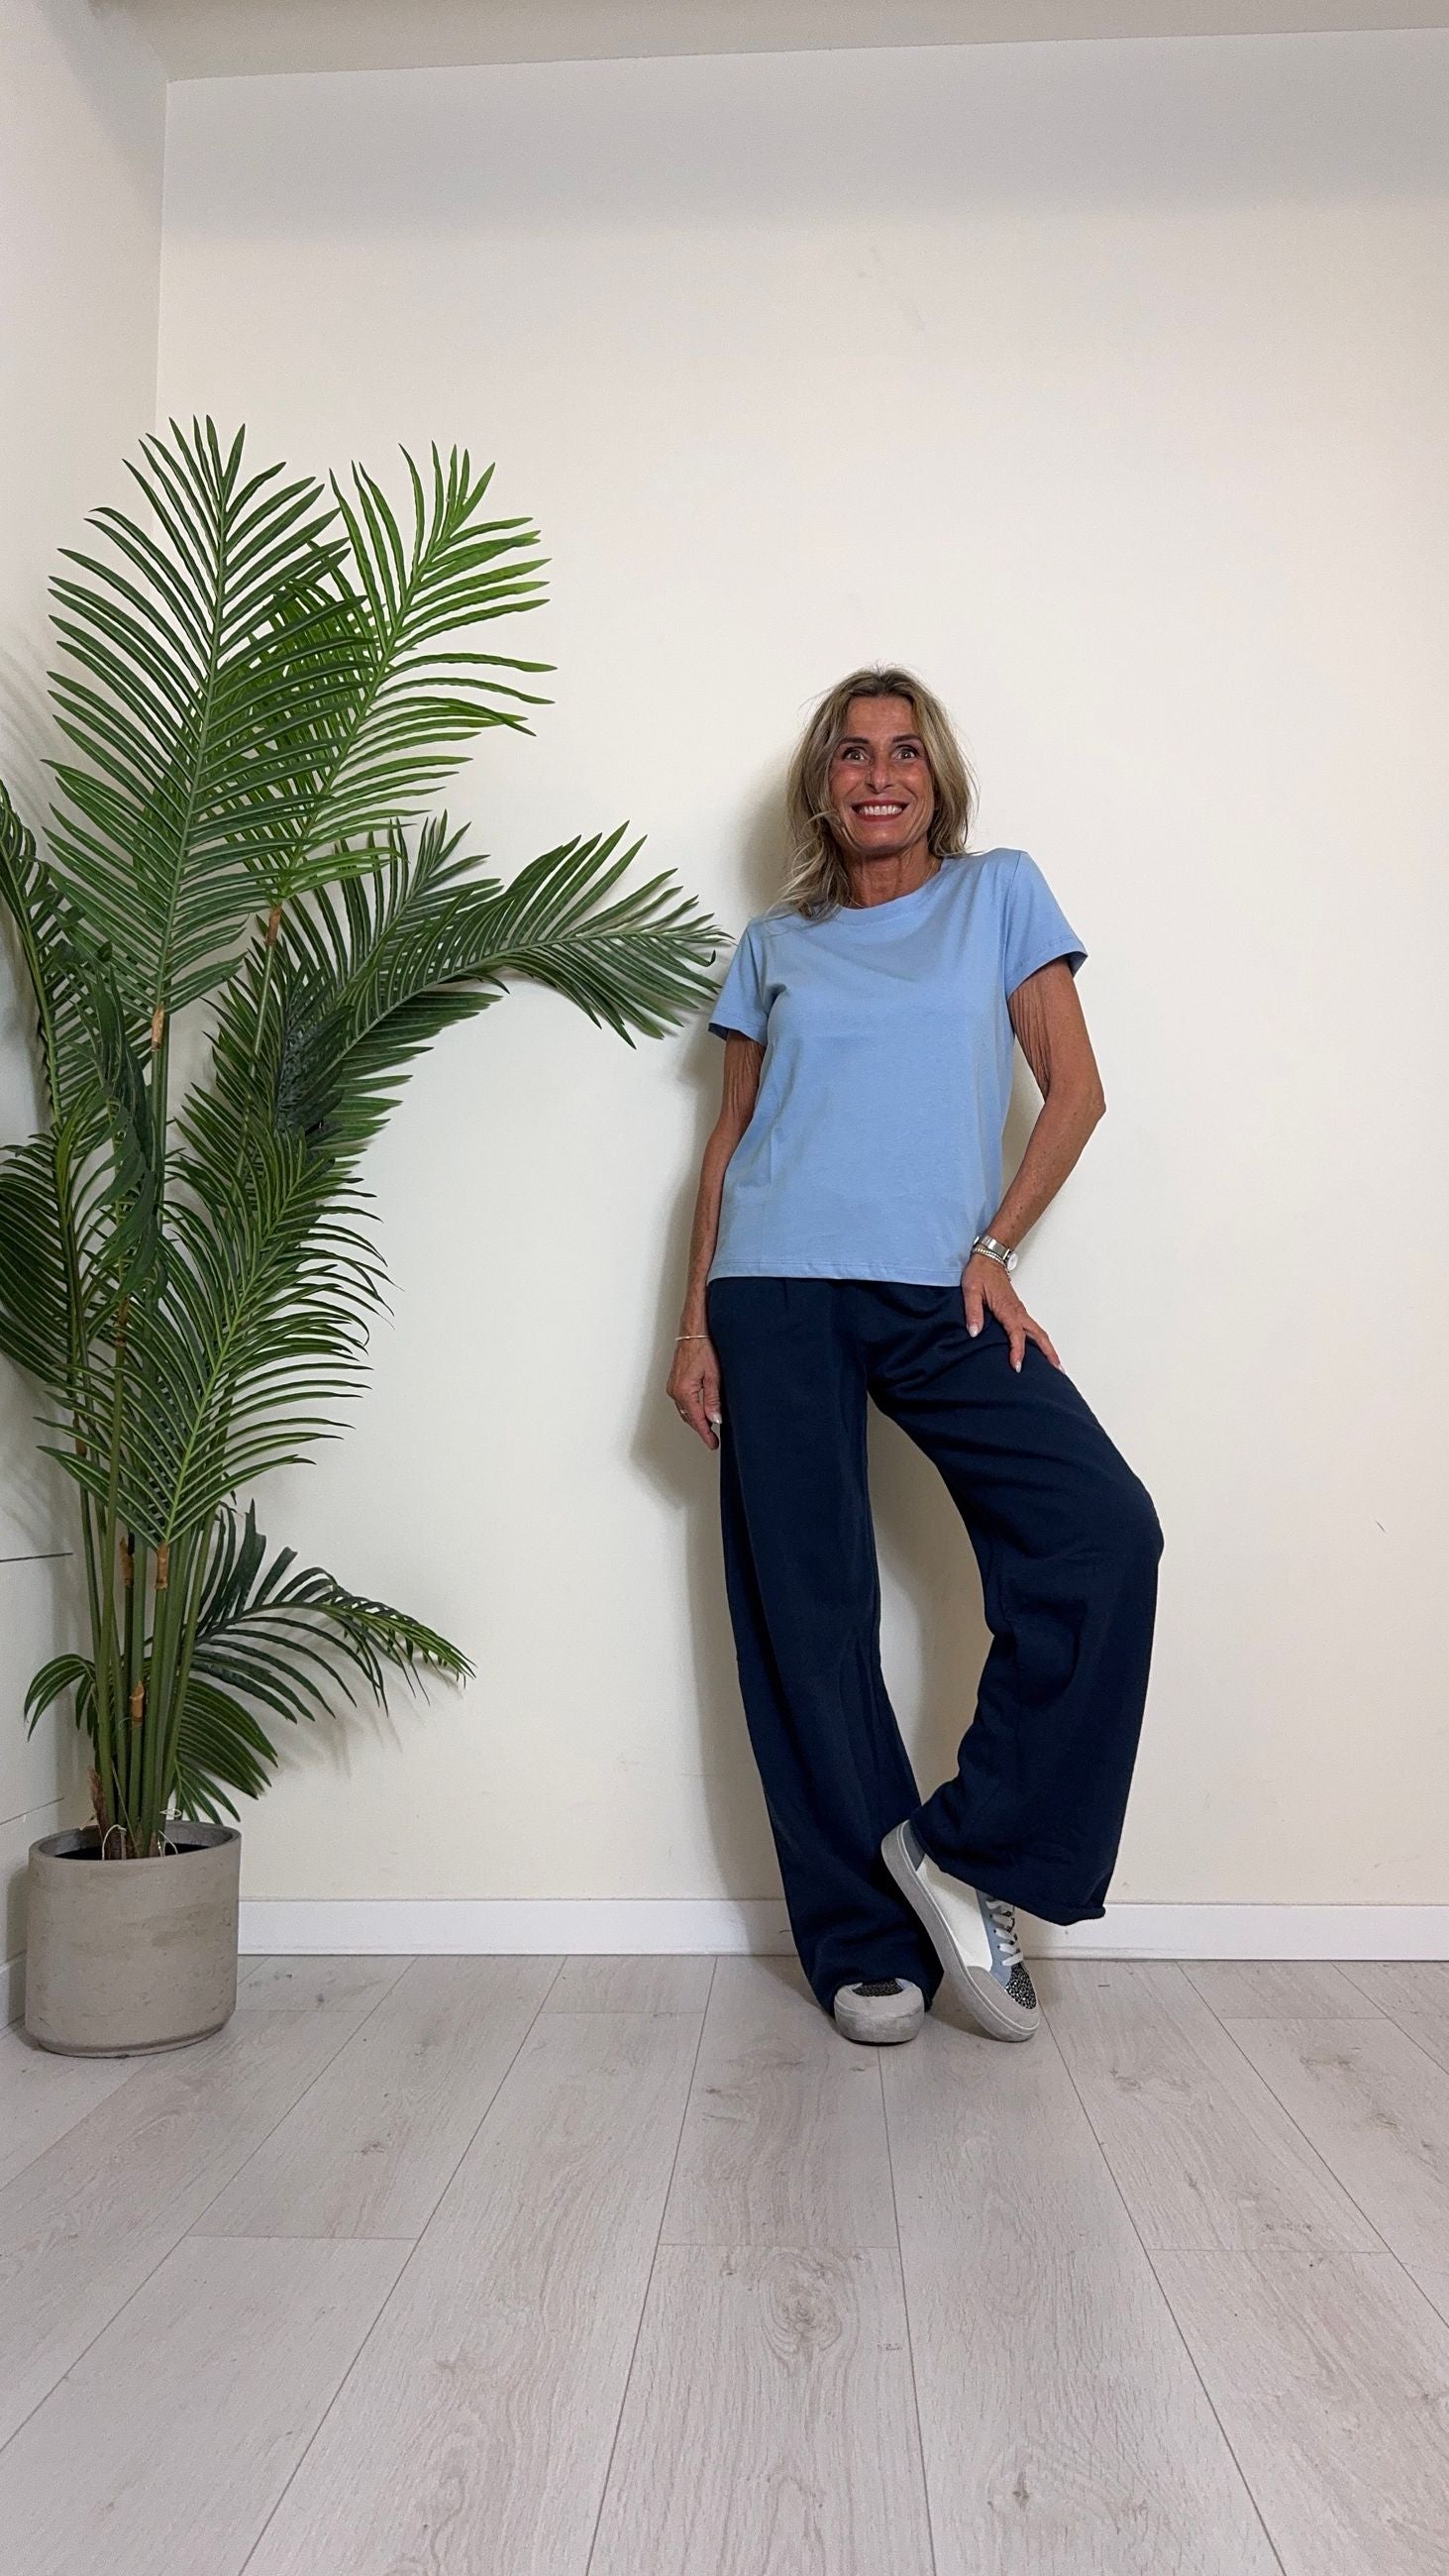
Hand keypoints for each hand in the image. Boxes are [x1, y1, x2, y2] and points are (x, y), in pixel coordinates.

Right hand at [667, 1329, 723, 1447]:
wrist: (694, 1332)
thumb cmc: (704, 1348)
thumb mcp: (714, 1376)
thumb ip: (713, 1400)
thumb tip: (715, 1419)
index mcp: (684, 1391)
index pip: (697, 1420)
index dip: (706, 1434)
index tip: (713, 1444)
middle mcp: (675, 1391)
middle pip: (690, 1418)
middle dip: (702, 1428)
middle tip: (714, 1439)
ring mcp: (673, 1387)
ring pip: (686, 1411)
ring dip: (697, 1419)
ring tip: (711, 1427)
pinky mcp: (675, 1383)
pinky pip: (683, 1403)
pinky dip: (692, 1409)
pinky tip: (702, 1411)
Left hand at [961, 1252, 1062, 1372]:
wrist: (989, 1258)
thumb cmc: (980, 1273)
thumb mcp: (970, 1290)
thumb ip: (972, 1312)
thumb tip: (974, 1332)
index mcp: (1007, 1308)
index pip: (1017, 1334)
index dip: (1018, 1351)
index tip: (1017, 1366)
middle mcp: (1017, 1311)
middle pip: (1038, 1335)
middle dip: (1049, 1353)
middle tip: (1057, 1370)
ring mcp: (1019, 1311)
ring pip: (1038, 1332)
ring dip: (1047, 1348)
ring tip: (1055, 1365)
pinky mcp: (1018, 1310)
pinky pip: (1032, 1328)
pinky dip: (1040, 1340)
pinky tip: (1039, 1350)